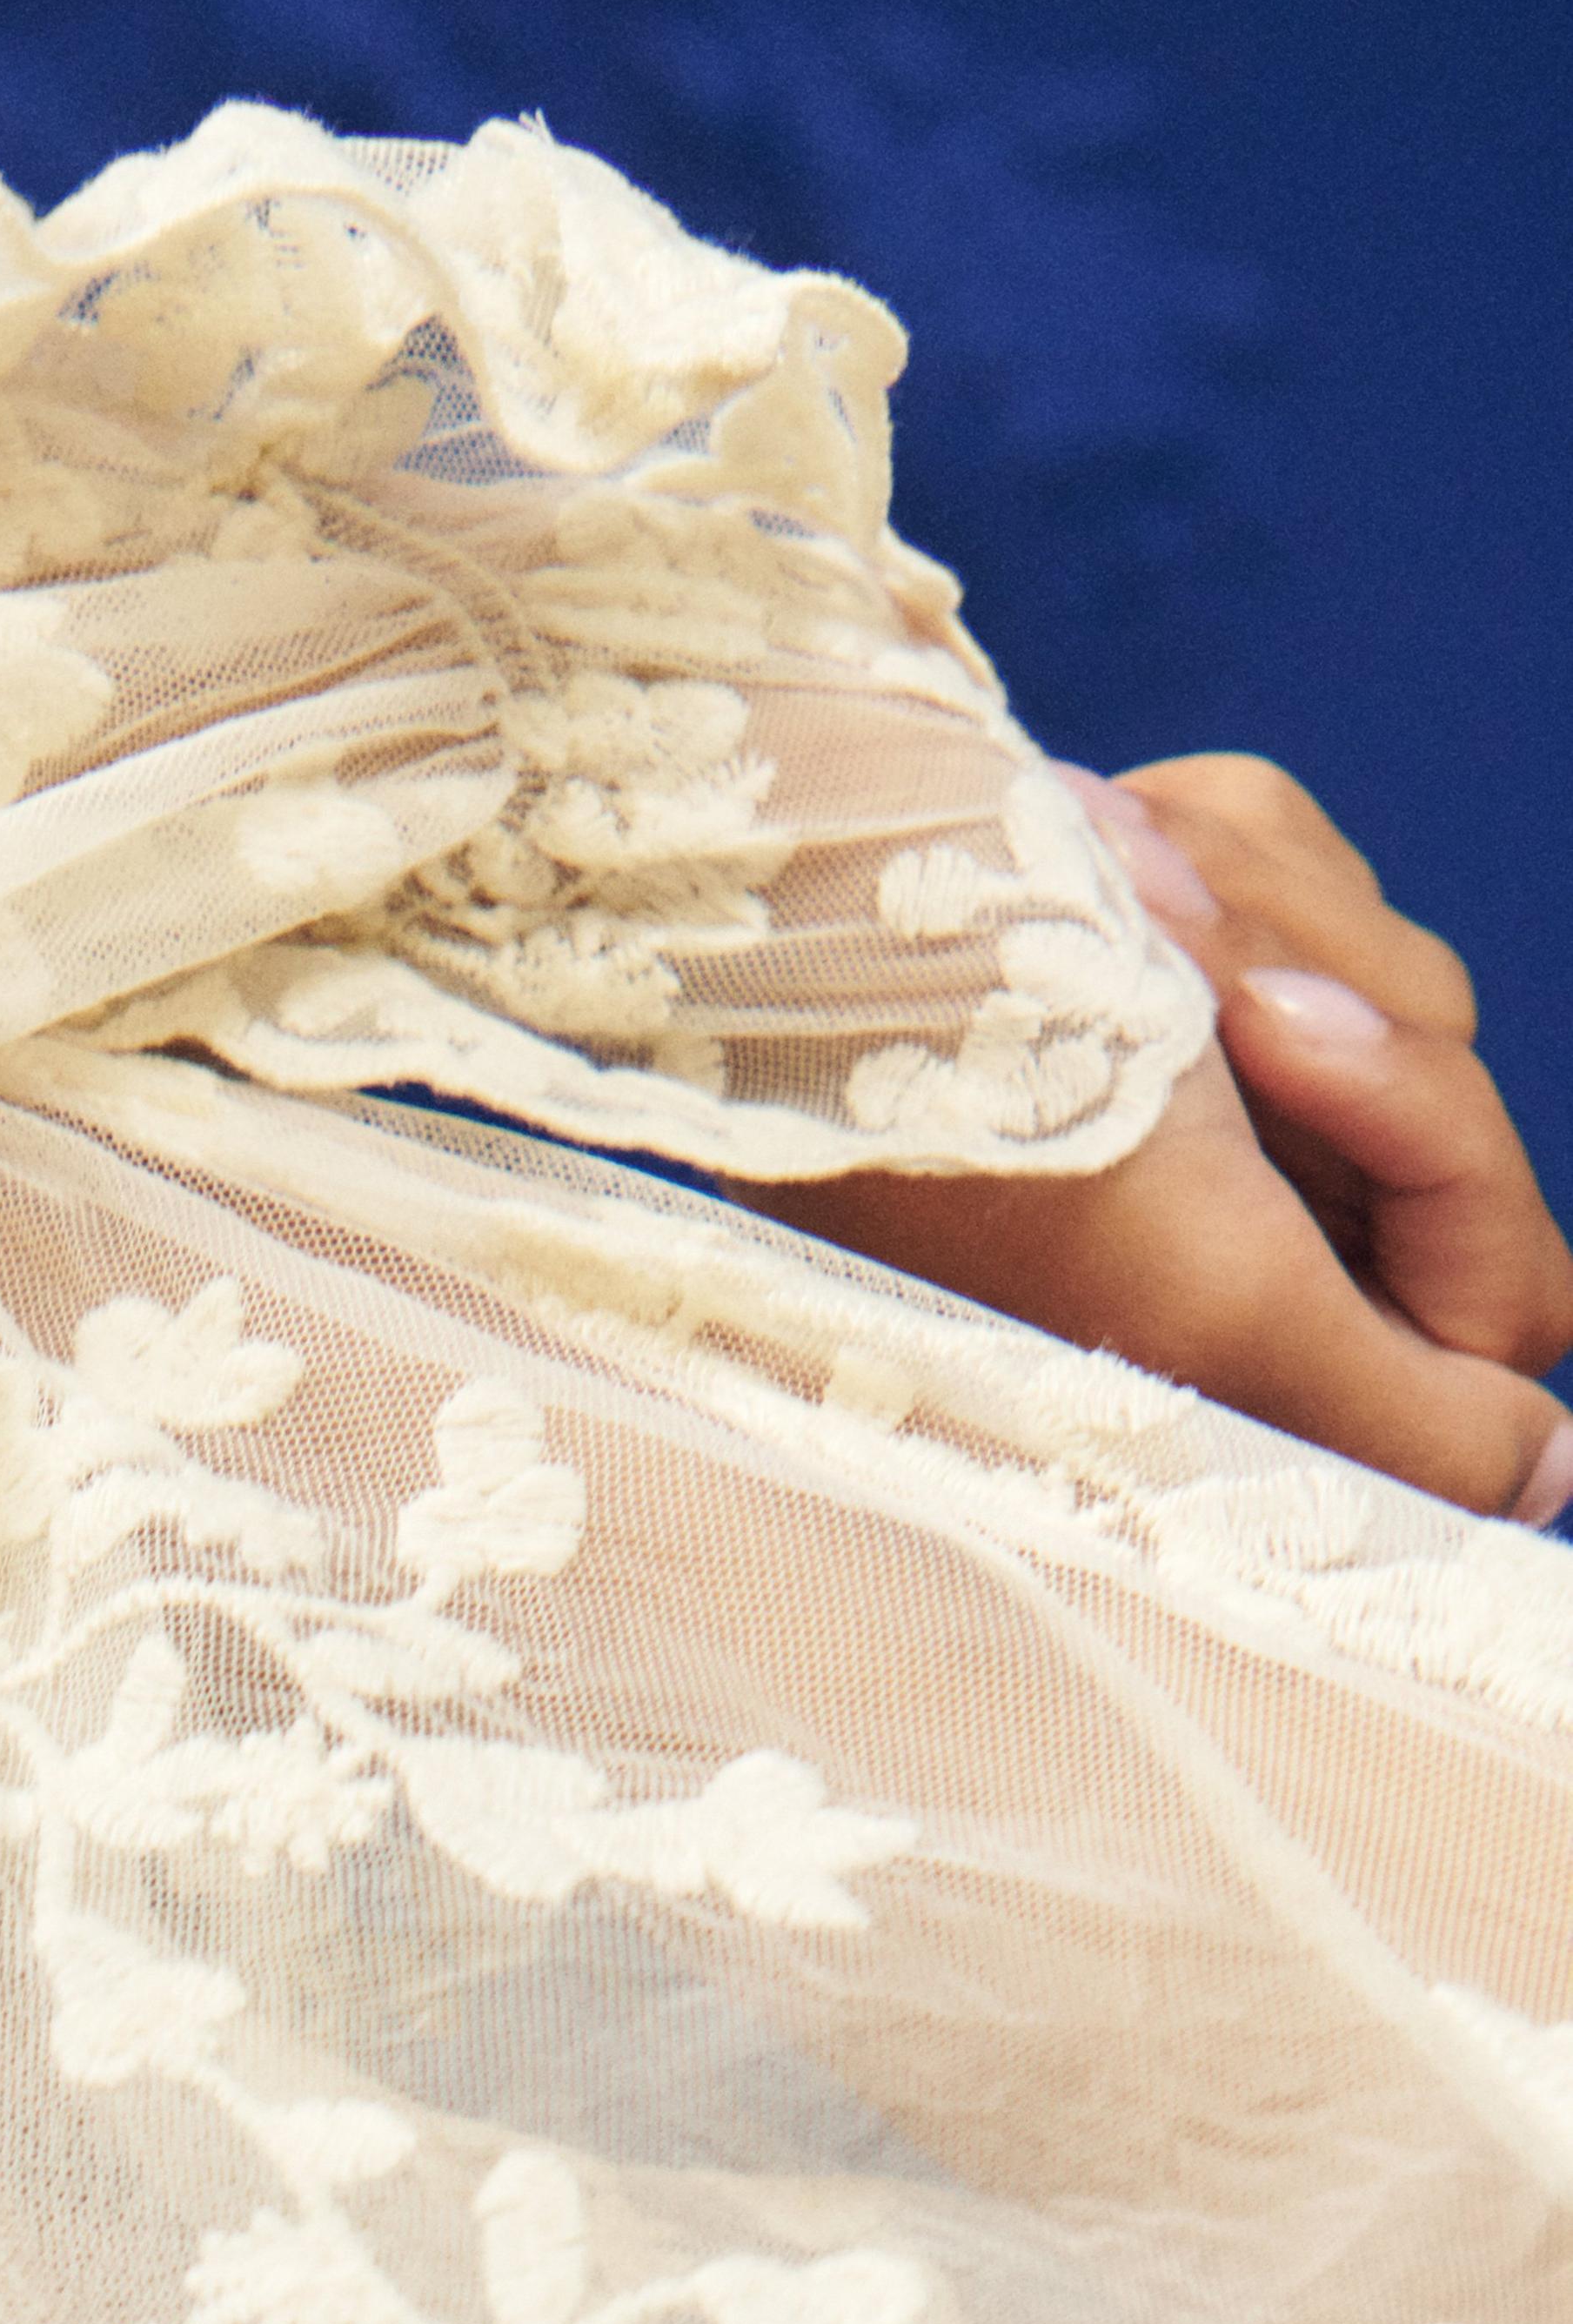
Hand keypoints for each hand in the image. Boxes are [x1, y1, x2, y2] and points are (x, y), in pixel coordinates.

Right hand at [819, 758, 1572, 1523]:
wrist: (822, 896)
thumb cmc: (1005, 1114)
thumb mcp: (1232, 1304)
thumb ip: (1416, 1428)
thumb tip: (1544, 1480)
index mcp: (1253, 1370)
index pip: (1508, 1298)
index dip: (1437, 1163)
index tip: (1283, 1049)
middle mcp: (1239, 1246)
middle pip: (1460, 1125)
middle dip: (1343, 1018)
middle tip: (1199, 984)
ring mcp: (1204, 1098)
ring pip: (1399, 979)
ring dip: (1265, 912)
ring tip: (1114, 907)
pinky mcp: (1168, 959)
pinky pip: (1312, 871)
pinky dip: (1219, 843)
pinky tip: (1094, 860)